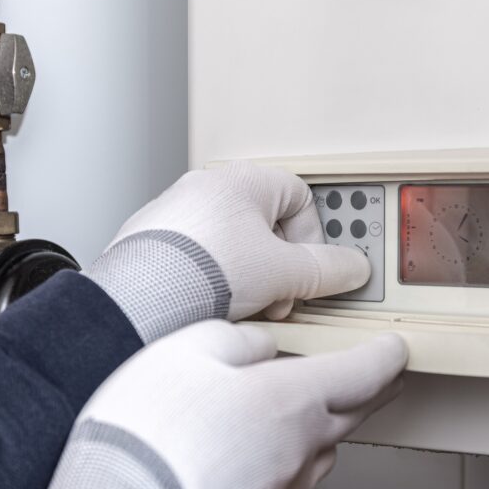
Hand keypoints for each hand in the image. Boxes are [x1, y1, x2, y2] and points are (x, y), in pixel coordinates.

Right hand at [12, 320, 406, 488]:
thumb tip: (261, 342)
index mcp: (293, 397)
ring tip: (320, 407)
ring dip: (332, 424)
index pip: (364, 372)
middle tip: (384, 375)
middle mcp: (301, 445)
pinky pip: (295, 478)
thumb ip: (237, 338)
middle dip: (374, 389)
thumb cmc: (148, 434)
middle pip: (356, 412)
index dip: (386, 355)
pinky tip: (270, 450)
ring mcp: (284, 486)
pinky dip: (295, 456)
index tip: (397, 347)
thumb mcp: (189, 350)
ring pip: (326, 448)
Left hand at [86, 162, 368, 342]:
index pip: (301, 197)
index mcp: (243, 180)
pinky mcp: (152, 244)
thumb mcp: (285, 274)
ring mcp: (176, 214)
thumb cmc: (202, 272)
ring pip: (233, 245)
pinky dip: (212, 282)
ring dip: (249, 277)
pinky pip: (199, 260)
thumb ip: (326, 269)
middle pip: (267, 225)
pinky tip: (210, 308)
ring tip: (244, 306)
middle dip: (280, 266)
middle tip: (280, 295)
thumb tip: (351, 268)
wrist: (138, 300)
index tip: (311, 271)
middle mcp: (206, 188)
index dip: (313, 240)